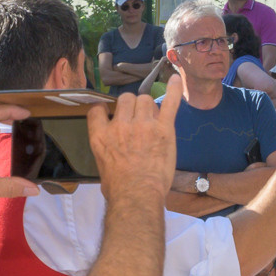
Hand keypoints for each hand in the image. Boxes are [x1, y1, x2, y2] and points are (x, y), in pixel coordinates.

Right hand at [86, 80, 180, 204]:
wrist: (137, 195)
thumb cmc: (118, 188)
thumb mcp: (101, 165)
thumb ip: (105, 149)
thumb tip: (112, 149)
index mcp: (100, 135)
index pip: (98, 109)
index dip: (106, 111)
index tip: (111, 116)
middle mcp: (120, 125)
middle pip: (126, 100)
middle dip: (131, 107)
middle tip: (138, 120)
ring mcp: (142, 125)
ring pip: (145, 100)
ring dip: (148, 106)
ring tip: (153, 119)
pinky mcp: (163, 129)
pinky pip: (169, 103)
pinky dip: (175, 90)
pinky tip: (177, 79)